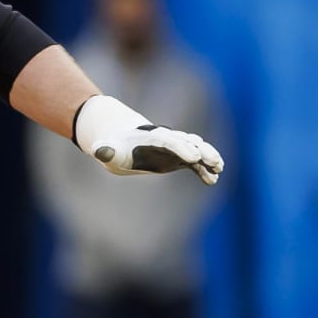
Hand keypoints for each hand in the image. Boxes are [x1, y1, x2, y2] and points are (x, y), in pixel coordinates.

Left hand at [73, 95, 222, 185]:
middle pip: (188, 142)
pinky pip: (194, 164)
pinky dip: (203, 171)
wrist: (122, 142)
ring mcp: (175, 148)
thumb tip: (99, 151)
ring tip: (219, 168)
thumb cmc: (115, 147)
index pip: (169, 140)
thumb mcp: (108, 149)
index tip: (194, 157)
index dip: (182, 148)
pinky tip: (212, 180)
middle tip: (214, 161)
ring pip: (196, 150)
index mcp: (152, 137)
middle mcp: (168, 140)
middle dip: (202, 151)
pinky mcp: (178, 158)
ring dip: (208, 157)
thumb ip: (105, 150)